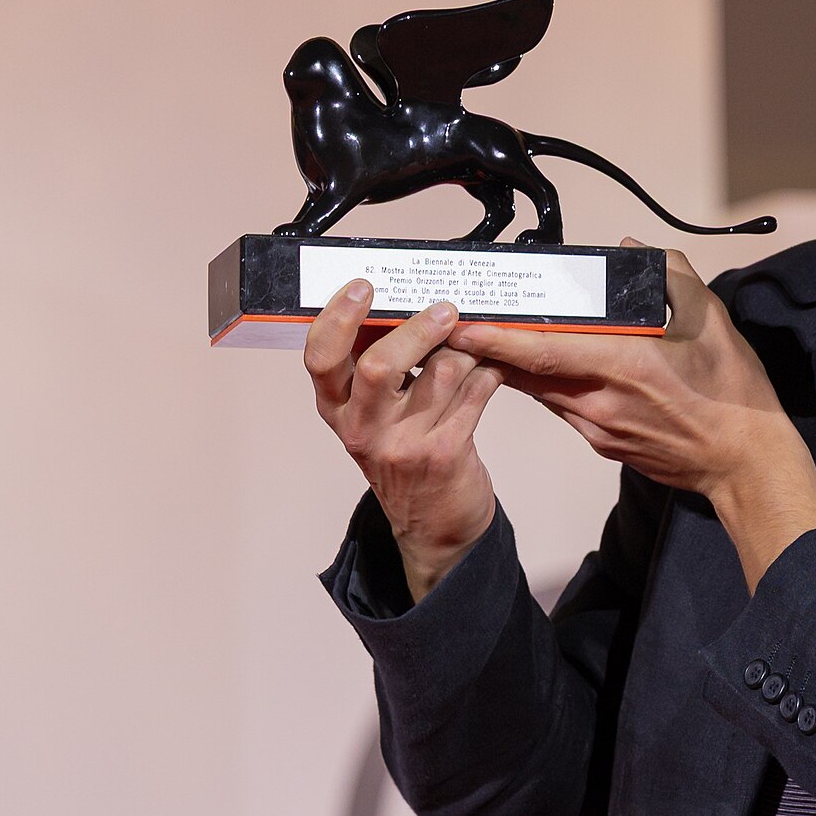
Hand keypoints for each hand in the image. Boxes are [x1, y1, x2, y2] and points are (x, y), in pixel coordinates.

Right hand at [305, 285, 500, 601]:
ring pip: (440, 371)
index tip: (363, 287)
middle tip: (445, 308)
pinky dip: (489, 372)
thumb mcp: (371, 419)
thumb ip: (372, 369)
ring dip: (466, 348)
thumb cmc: (404, 458)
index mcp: (337, 411)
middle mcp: (363, 429)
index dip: (338, 318)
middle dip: (415, 329)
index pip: (321, 358)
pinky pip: (474, 393)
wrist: (434, 529)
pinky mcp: (446, 453)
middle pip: (378, 365)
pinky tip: (494, 368)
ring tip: (479, 341)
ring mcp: (404, 444)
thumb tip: (397, 302)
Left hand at [449, 249, 815, 590]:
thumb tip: (634, 250)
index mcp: (625, 365)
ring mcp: (600, 429)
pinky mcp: (604, 444)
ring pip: (543, 392)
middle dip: (493, 350)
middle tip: (462, 325)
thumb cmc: (733, 395)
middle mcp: (602, 402)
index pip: (544, 351)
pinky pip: (564, 408)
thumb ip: (669, 276)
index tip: (462, 326)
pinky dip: (548, 387)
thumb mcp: (712, 321)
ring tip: (491, 342)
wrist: (744, 463)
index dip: (497, 340)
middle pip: (529, 374)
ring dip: (517, 368)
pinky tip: (545, 369)